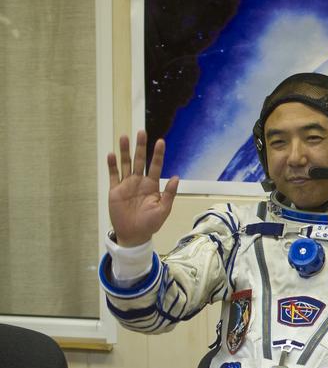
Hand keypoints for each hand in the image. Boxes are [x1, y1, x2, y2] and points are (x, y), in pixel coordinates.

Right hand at [107, 130, 177, 246]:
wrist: (134, 235)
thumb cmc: (151, 224)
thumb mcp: (163, 209)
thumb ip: (169, 193)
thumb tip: (175, 176)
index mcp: (152, 185)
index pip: (156, 165)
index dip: (158, 154)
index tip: (160, 141)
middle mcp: (139, 182)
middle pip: (140, 160)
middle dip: (140, 147)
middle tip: (141, 132)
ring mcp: (126, 185)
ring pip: (125, 164)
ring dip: (124, 151)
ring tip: (124, 137)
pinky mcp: (115, 190)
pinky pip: (113, 175)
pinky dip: (112, 165)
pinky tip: (111, 155)